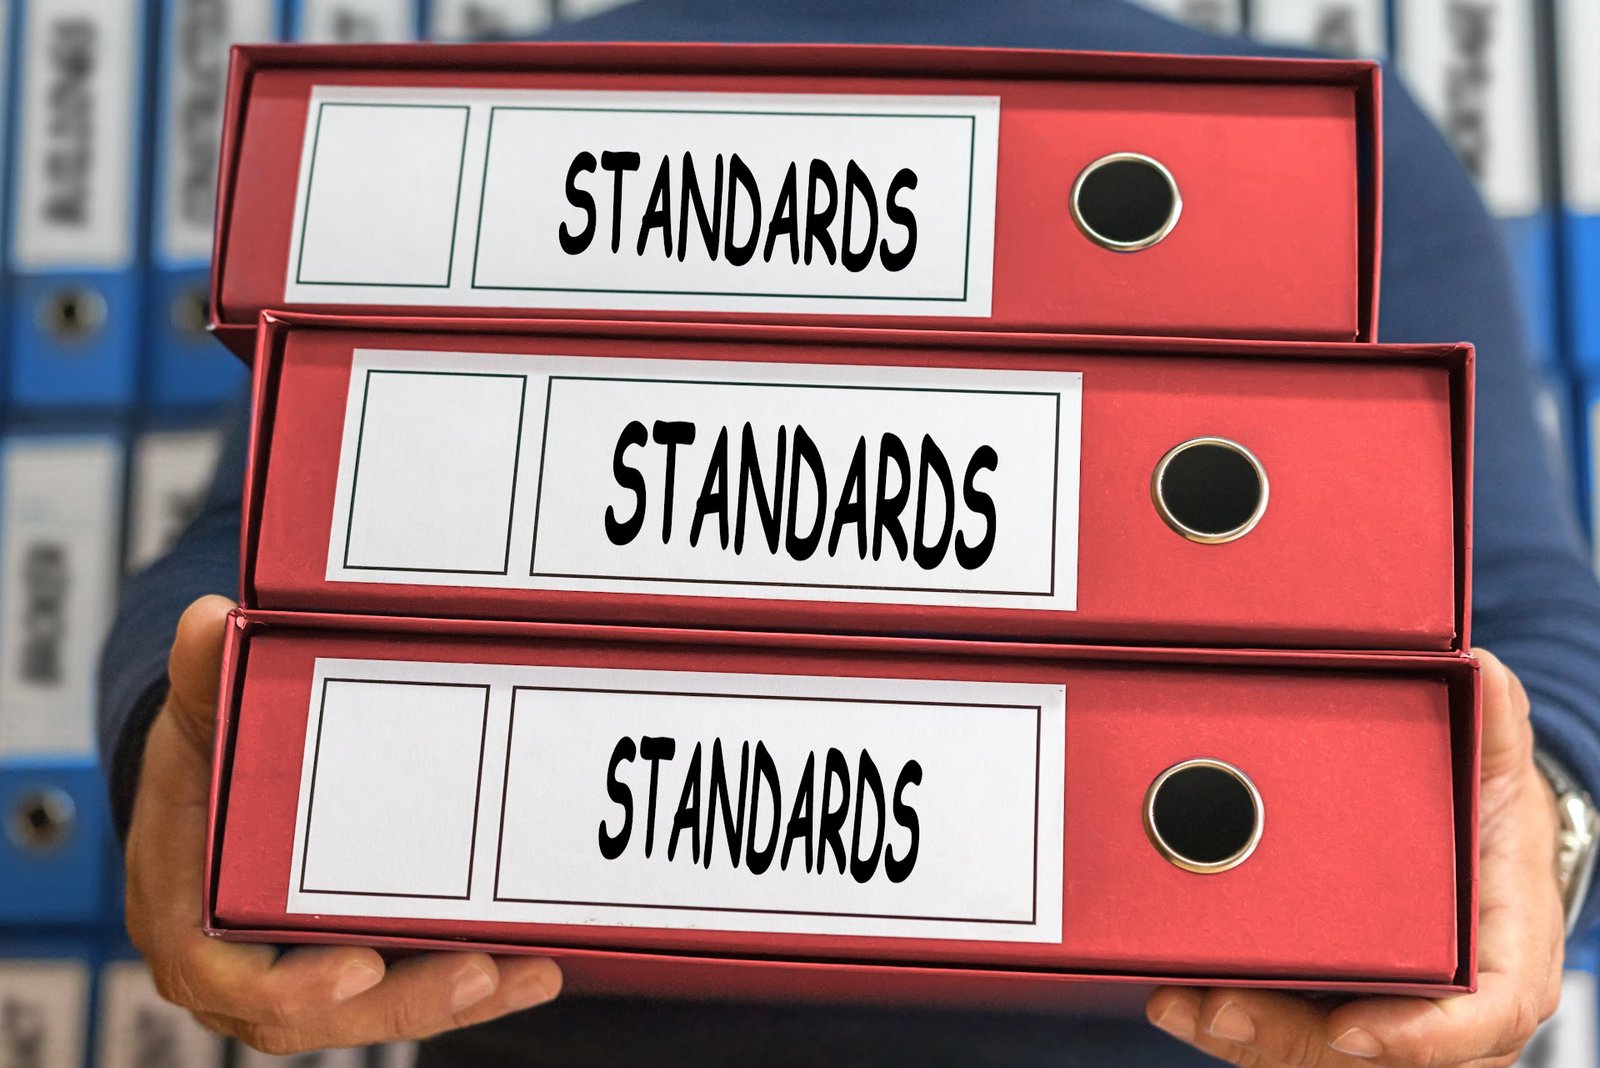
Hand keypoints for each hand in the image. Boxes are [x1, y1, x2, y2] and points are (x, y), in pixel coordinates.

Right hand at [124, 595, 562, 1053]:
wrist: (220, 767)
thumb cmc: (206, 747)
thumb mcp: (199, 706)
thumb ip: (203, 671)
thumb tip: (207, 622)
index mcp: (184, 911)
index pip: (220, 976)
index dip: (288, 987)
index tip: (359, 969)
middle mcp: (236, 960)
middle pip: (311, 1014)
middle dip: (402, 1004)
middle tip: (478, 972)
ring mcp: (296, 968)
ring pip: (368, 1012)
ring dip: (450, 1003)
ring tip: (528, 972)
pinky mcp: (350, 961)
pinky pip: (403, 989)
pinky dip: (466, 988)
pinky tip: (532, 966)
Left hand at [1145, 648, 1565, 1065]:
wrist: (1473, 834)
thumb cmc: (1485, 804)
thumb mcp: (1498, 757)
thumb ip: (1492, 715)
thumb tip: (1476, 664)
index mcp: (1507, 953)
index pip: (1483, 1016)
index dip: (1420, 1038)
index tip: (1350, 1029)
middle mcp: (1453, 1005)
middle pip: (1380, 1052)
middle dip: (1293, 1039)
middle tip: (1219, 1007)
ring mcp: (1393, 1015)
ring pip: (1322, 1052)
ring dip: (1248, 1040)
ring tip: (1179, 1004)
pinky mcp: (1338, 1009)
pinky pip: (1290, 1035)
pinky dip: (1232, 1026)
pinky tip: (1174, 998)